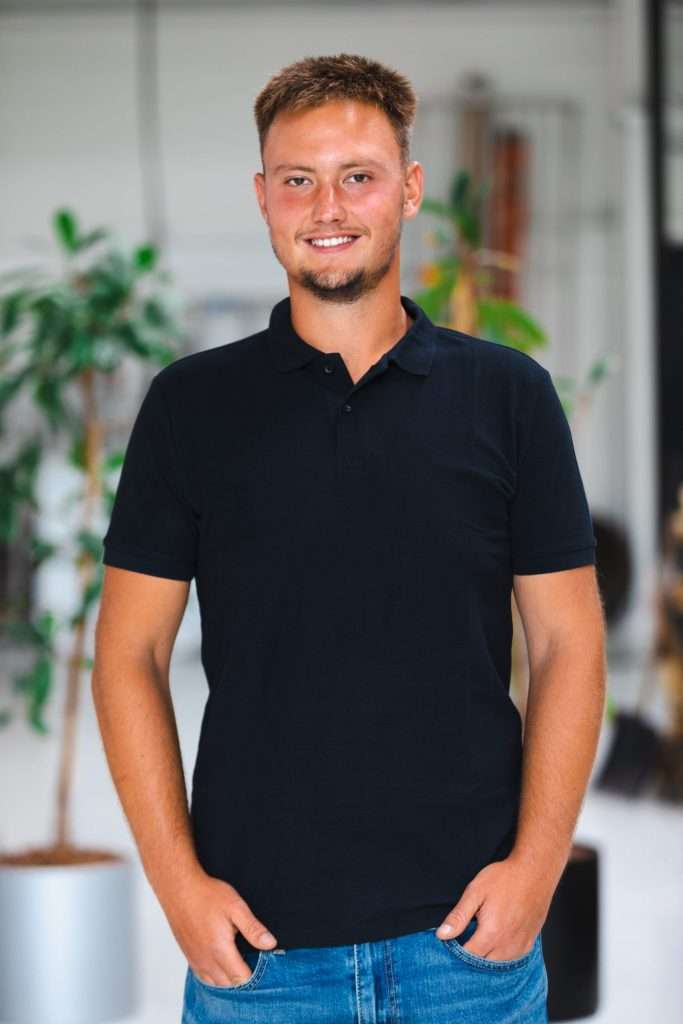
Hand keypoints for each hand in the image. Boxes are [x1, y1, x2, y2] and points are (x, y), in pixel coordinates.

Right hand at [161, 867, 277, 985]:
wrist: (179, 889)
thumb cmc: (207, 895)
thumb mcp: (236, 907)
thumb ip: (253, 929)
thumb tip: (270, 944)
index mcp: (220, 950)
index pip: (242, 979)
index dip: (256, 976)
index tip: (264, 964)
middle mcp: (206, 961)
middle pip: (230, 985)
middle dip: (244, 979)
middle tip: (254, 961)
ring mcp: (196, 960)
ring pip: (216, 984)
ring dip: (229, 979)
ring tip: (240, 962)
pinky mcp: (189, 957)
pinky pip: (204, 978)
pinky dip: (216, 977)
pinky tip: (223, 964)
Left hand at [435, 855, 552, 960]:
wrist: (534, 872)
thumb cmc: (504, 878)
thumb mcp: (475, 892)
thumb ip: (459, 916)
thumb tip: (441, 935)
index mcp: (491, 933)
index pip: (468, 955)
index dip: (457, 950)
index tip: (453, 939)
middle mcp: (507, 945)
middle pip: (483, 963)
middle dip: (472, 953)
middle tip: (467, 935)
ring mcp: (521, 946)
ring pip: (498, 963)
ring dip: (487, 955)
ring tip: (481, 935)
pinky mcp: (530, 943)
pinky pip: (512, 958)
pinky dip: (502, 953)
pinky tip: (497, 937)